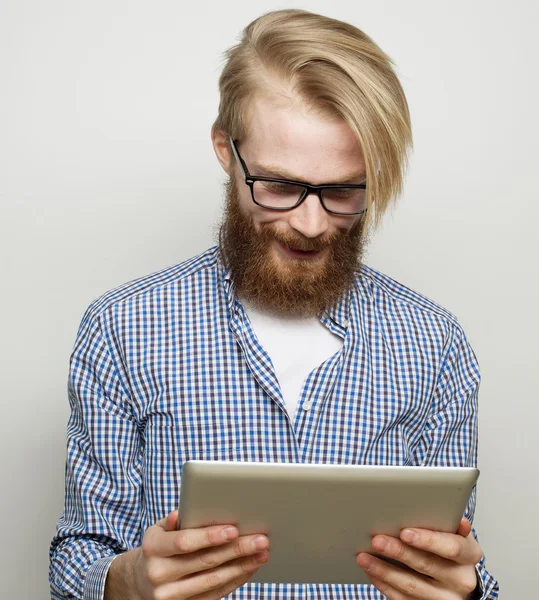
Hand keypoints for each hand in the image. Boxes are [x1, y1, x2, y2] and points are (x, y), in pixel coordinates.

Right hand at [126, 510, 268, 599]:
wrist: (141, 580)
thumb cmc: (159, 546)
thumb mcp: (159, 529)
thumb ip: (173, 520)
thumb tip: (184, 512)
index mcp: (153, 548)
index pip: (184, 542)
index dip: (210, 536)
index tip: (234, 529)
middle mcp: (158, 574)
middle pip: (204, 562)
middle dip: (236, 549)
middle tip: (261, 539)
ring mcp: (170, 595)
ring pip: (213, 581)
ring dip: (241, 566)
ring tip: (261, 553)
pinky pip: (214, 594)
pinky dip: (235, 580)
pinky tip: (249, 567)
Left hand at [356, 518, 481, 598]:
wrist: (459, 580)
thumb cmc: (451, 548)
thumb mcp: (456, 532)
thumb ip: (449, 523)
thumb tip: (458, 519)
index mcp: (470, 555)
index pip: (452, 547)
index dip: (428, 540)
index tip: (405, 532)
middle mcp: (461, 580)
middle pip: (426, 565)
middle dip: (398, 552)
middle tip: (377, 540)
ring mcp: (445, 598)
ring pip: (411, 586)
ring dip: (384, 570)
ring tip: (364, 557)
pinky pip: (403, 599)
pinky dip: (384, 584)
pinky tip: (371, 571)